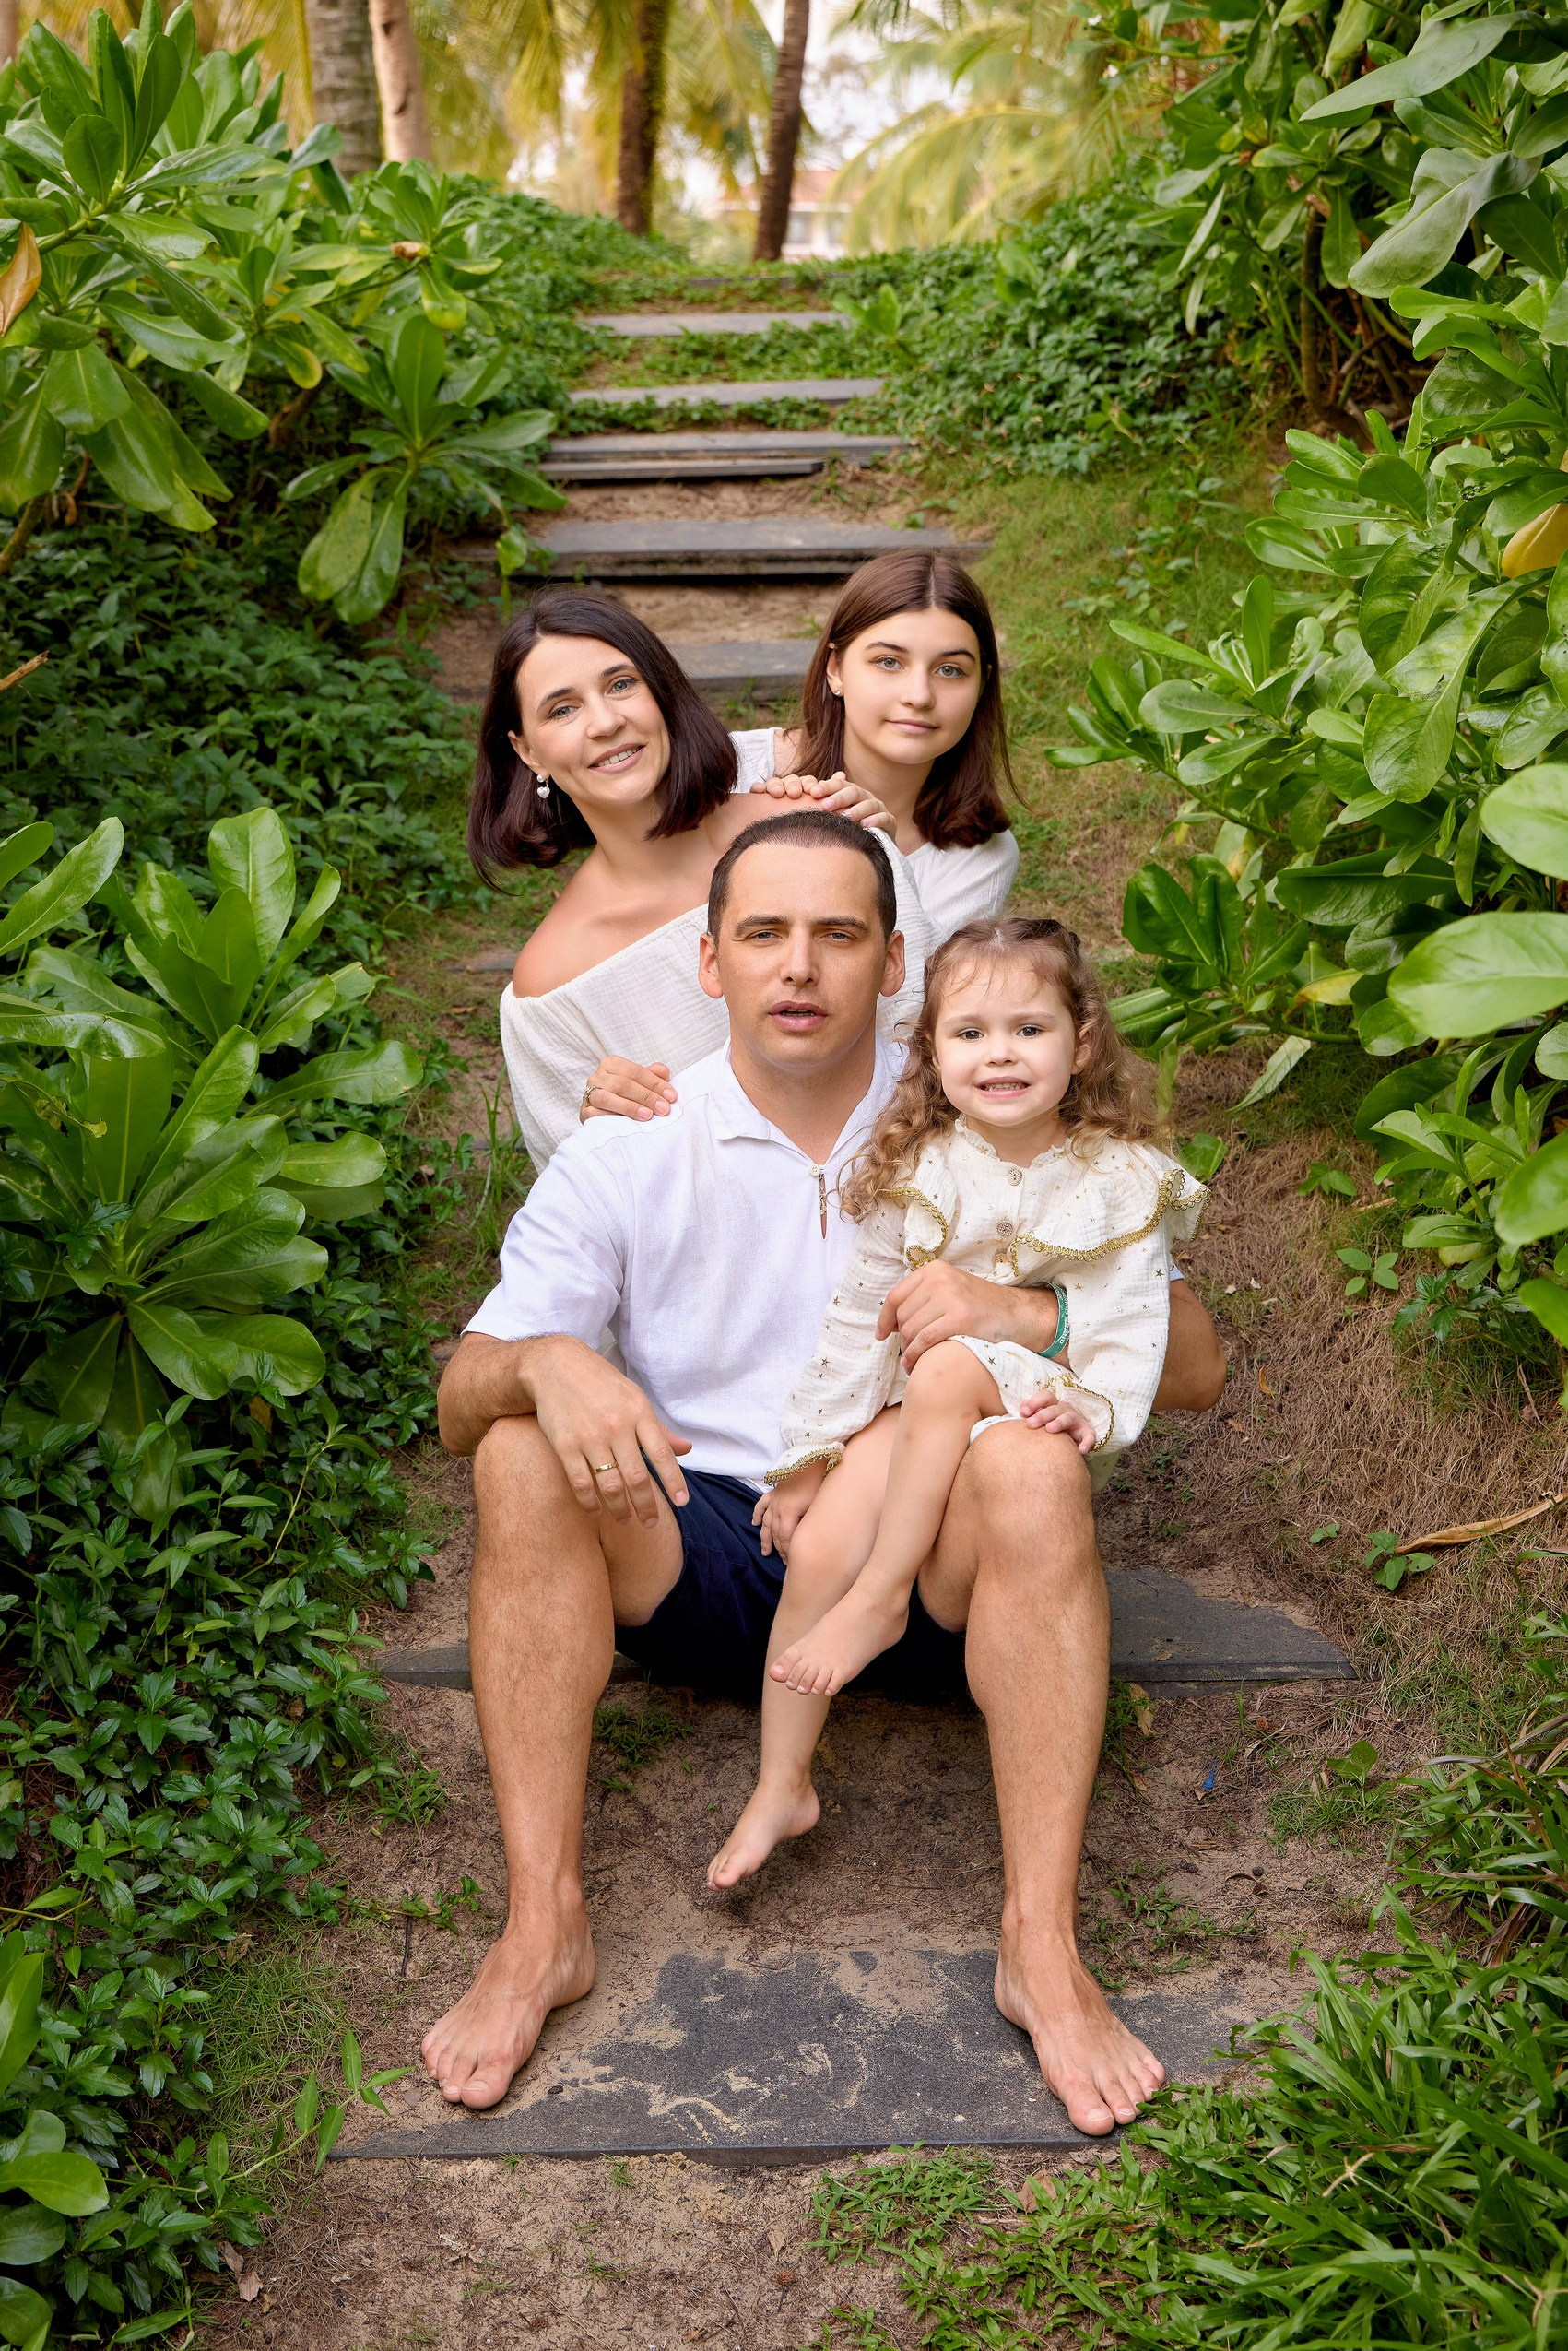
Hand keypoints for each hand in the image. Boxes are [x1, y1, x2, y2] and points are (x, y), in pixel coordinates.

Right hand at [527, 1338, 691, 1526]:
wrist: (555, 1366)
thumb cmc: (601, 1383)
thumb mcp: (635, 1398)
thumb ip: (658, 1428)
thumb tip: (687, 1449)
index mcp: (638, 1412)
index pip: (662, 1454)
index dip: (674, 1481)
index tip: (681, 1503)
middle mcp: (616, 1426)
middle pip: (638, 1477)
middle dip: (647, 1506)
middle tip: (651, 1523)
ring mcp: (589, 1437)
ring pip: (610, 1485)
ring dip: (621, 1509)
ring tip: (627, 1520)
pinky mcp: (565, 1446)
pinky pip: (581, 1483)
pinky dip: (590, 1502)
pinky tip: (597, 1511)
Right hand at [580, 1055, 675, 1123]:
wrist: (604, 1114)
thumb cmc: (627, 1095)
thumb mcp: (641, 1083)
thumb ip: (653, 1076)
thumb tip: (665, 1073)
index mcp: (611, 1064)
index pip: (635, 1071)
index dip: (655, 1083)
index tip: (672, 1096)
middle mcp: (597, 1076)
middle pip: (623, 1084)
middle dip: (646, 1096)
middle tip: (664, 1109)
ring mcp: (589, 1094)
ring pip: (607, 1098)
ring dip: (630, 1107)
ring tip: (648, 1115)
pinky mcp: (585, 1112)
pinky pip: (597, 1115)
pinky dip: (612, 1119)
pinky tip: (627, 1125)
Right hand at [751, 1458, 828, 1558]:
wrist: (812, 1459)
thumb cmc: (818, 1483)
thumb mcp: (816, 1507)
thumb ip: (807, 1526)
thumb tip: (805, 1543)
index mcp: (788, 1513)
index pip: (785, 1540)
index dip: (788, 1553)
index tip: (793, 1563)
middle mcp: (777, 1508)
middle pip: (775, 1534)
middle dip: (780, 1550)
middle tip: (785, 1562)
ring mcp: (774, 1500)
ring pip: (766, 1523)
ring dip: (765, 1538)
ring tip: (765, 1552)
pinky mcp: (774, 1492)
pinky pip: (761, 1505)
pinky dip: (756, 1514)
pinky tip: (754, 1523)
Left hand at [752, 769, 894, 835]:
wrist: (869, 845)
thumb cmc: (839, 829)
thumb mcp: (820, 817)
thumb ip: (801, 805)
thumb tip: (759, 788)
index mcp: (845, 791)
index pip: (835, 783)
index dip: (824, 786)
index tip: (811, 793)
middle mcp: (862, 796)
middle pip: (851, 790)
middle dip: (838, 797)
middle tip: (824, 806)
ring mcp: (876, 808)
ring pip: (868, 803)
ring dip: (855, 810)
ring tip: (844, 818)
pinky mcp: (888, 823)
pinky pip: (884, 819)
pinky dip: (875, 821)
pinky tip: (865, 827)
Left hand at [876, 1264, 1062, 1369]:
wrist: (1018, 1315)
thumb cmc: (981, 1307)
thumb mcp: (950, 1290)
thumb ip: (922, 1298)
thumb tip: (888, 1323)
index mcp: (934, 1270)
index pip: (896, 1296)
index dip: (884, 1318)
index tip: (881, 1335)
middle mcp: (940, 1279)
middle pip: (902, 1316)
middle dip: (901, 1339)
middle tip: (907, 1354)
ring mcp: (950, 1297)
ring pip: (910, 1330)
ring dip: (907, 1351)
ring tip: (911, 1362)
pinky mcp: (960, 1318)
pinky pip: (925, 1340)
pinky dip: (915, 1356)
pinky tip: (915, 1366)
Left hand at [1020, 1390, 1096, 1453]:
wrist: (1073, 1438)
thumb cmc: (1050, 1427)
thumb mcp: (1041, 1419)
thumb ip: (1030, 1416)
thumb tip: (1017, 1415)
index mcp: (1053, 1404)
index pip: (1045, 1396)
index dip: (1034, 1402)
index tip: (1022, 1412)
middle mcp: (1065, 1410)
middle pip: (1053, 1408)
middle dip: (1042, 1415)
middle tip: (1031, 1423)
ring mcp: (1077, 1420)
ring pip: (1068, 1418)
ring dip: (1059, 1422)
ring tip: (1050, 1429)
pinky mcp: (1087, 1433)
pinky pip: (1089, 1437)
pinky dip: (1086, 1443)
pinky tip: (1080, 1450)